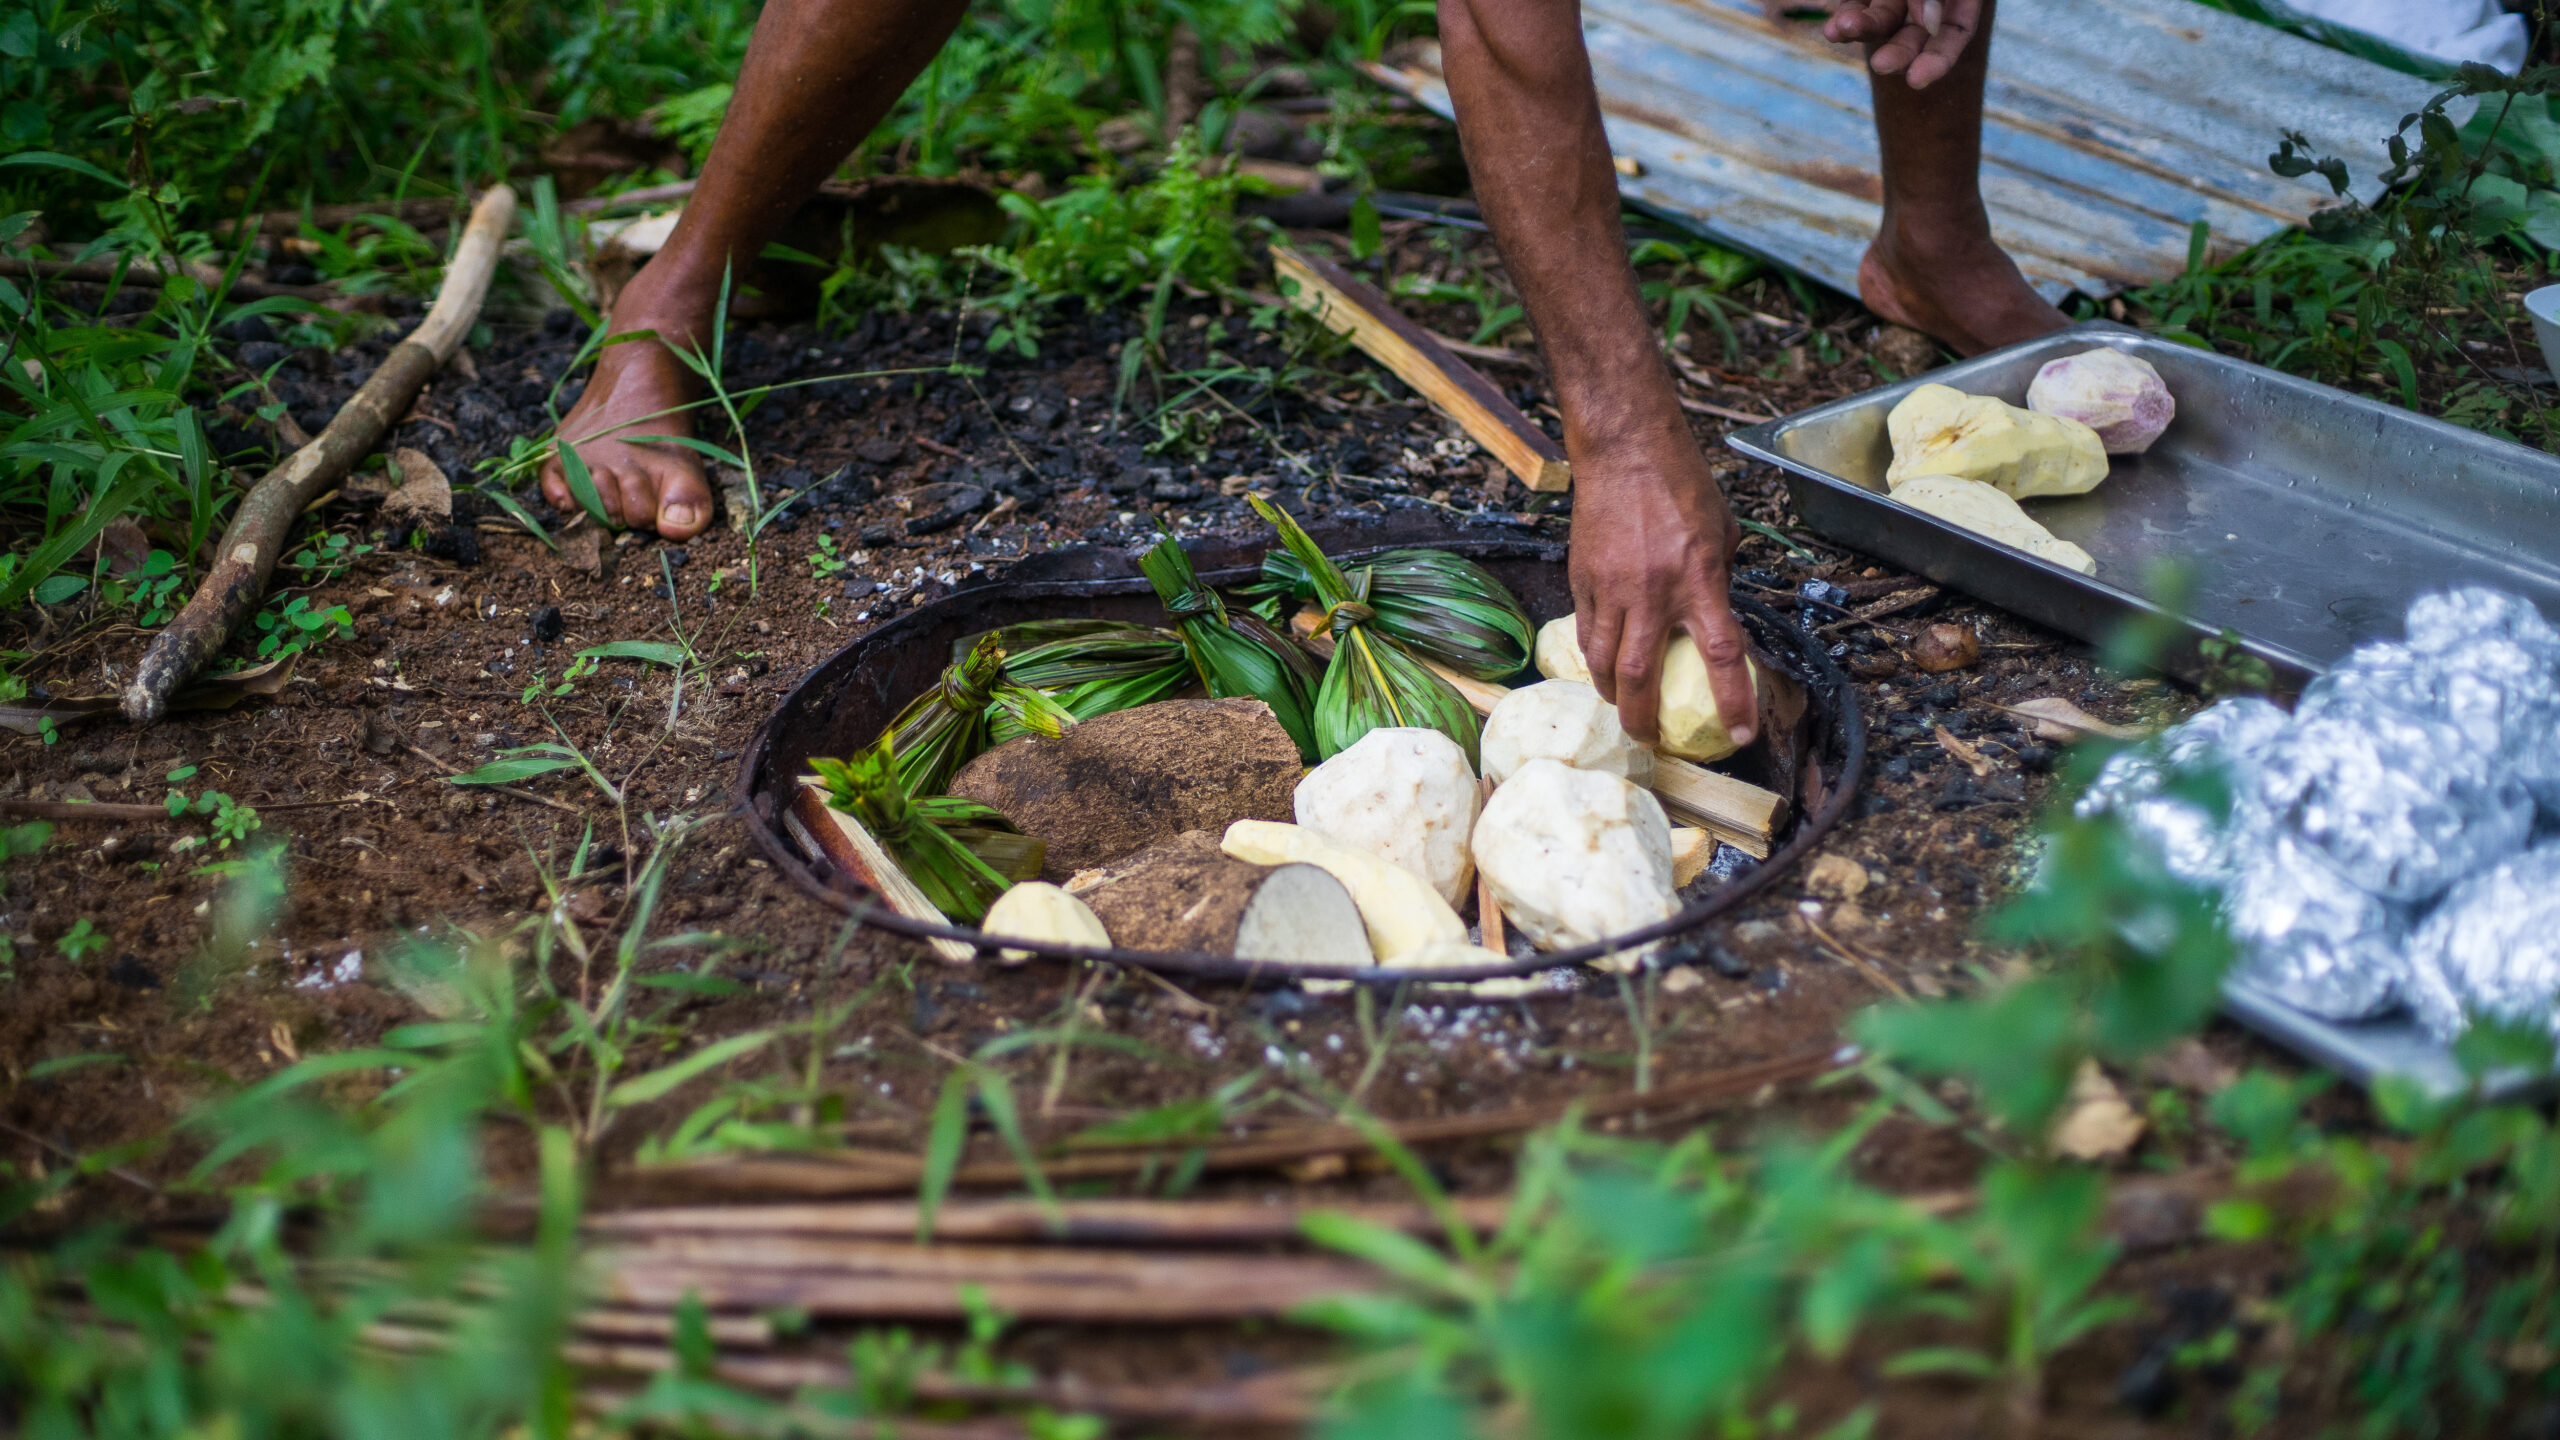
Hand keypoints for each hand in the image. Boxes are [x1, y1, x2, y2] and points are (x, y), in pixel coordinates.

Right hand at [1567, 432, 1755, 751]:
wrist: (1625, 451)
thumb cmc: (1682, 484)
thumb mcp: (1721, 534)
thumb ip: (1718, 582)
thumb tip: (1714, 616)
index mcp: (1699, 580)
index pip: (1723, 654)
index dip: (1734, 701)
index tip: (1740, 736)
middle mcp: (1653, 592)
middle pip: (1640, 675)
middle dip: (1642, 719)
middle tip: (1649, 740)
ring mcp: (1612, 588)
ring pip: (1601, 662)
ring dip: (1611, 693)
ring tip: (1620, 706)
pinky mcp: (1582, 579)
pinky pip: (1585, 632)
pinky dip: (1593, 656)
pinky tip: (1600, 664)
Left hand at [1824, 0, 1983, 88]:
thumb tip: (1929, 22)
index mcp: (1959, 2)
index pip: (1953, 37)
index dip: (1938, 61)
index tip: (1917, 79)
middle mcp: (1927, 5)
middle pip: (1913, 37)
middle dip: (1898, 53)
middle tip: (1881, 65)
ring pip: (1881, 21)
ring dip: (1862, 30)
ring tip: (1841, 31)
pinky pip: (1856, 6)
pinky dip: (1845, 20)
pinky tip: (1834, 31)